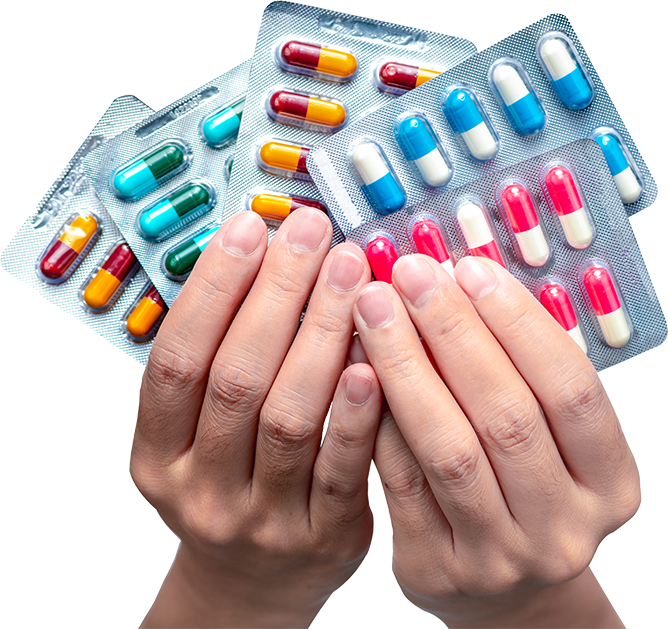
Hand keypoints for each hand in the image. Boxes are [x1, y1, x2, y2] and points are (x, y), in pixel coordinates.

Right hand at [130, 208, 380, 628]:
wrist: (251, 582)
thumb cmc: (228, 490)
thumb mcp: (194, 439)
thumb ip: (218, 365)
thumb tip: (260, 267)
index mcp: (160, 455)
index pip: (177, 360)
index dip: (213, 289)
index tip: (250, 231)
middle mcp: (204, 487)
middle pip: (237, 379)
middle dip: (276, 295)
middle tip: (311, 236)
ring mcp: (263, 515)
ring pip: (289, 417)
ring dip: (320, 335)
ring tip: (348, 273)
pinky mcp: (321, 535)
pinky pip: (340, 468)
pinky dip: (354, 411)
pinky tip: (370, 357)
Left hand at [352, 254, 639, 628]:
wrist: (504, 588)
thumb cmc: (523, 494)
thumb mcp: (549, 440)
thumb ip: (518, 375)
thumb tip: (460, 286)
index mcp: (607, 483)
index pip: (571, 390)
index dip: (519, 323)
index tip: (470, 270)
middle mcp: (559, 526)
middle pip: (504, 415)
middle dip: (452, 332)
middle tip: (411, 275)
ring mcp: (497, 555)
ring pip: (447, 448)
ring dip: (406, 366)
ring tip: (376, 309)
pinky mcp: (435, 568)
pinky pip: (400, 481)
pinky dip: (378, 418)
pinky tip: (358, 367)